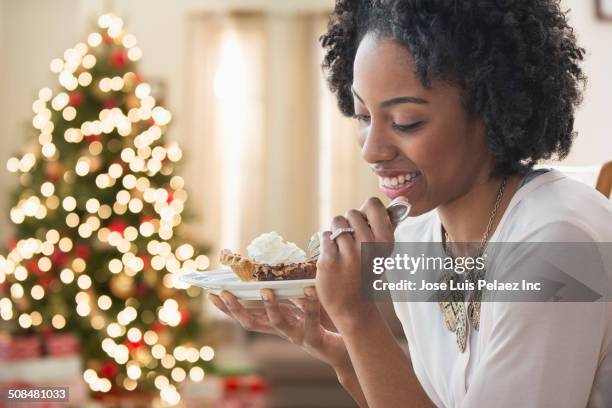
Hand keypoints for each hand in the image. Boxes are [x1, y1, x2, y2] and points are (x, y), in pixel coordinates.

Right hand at [208, 287, 350, 369]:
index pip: (247, 315)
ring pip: (278, 324)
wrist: (351, 346)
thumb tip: (278, 268)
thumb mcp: (305, 303)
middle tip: (223, 292)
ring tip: (266, 290)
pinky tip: (309, 289)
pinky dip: (309, 304)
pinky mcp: (315, 339)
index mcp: (278, 322)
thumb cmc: (328, 321)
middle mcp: (283, 331)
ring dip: (270, 306)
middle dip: (235, 308)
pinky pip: (310, 320)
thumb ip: (292, 291)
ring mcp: (298, 337)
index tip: (211, 294)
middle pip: (251, 323)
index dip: (228, 308)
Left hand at [316, 196, 397, 330]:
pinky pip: (324, 235)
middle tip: (352, 243)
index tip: (365, 222)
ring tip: (342, 250)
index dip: (366, 210)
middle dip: (349, 224)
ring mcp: (348, 254)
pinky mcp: (329, 260)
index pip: (373, 204)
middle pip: (352, 213)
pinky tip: (333, 258)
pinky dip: (327, 244)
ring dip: (336, 233)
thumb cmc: (367, 273)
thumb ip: (387, 225)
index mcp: (385, 241)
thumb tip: (402, 200)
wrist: (352, 307)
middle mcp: (368, 246)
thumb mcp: (382, 251)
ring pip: (336, 222)